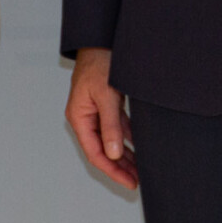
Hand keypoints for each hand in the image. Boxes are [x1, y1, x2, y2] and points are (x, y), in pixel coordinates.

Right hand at [66, 47, 136, 189]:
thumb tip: (115, 153)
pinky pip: (117, 127)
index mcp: (79, 117)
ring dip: (126, 154)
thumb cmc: (100, 63)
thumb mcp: (107, 95)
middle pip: (103, 150)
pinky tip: (140, 147)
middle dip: (121, 167)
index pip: (95, 153)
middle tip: (139, 181)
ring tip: (142, 169)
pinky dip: (128, 137)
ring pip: (112, 140)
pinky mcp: (107, 103)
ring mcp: (96, 111)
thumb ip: (111, 125)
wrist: (101, 40)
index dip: (113, 170)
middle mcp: (86, 117)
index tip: (129, 182)